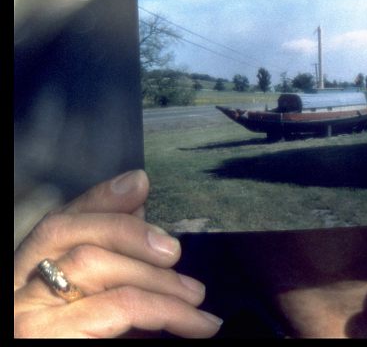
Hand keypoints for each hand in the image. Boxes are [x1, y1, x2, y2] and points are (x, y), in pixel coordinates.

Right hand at [13, 170, 222, 337]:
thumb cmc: (84, 341)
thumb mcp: (97, 304)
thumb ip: (113, 258)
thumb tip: (138, 192)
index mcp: (22, 281)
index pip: (54, 224)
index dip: (98, 200)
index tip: (141, 184)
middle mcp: (16, 298)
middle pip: (77, 241)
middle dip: (137, 239)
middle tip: (180, 258)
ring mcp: (28, 324)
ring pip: (95, 267)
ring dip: (160, 278)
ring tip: (199, 301)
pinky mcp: (50, 343)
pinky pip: (114, 311)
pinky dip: (163, 310)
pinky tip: (195, 324)